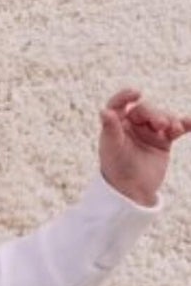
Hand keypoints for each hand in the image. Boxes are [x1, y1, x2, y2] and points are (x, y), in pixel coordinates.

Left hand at [99, 89, 190, 205]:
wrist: (133, 192)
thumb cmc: (117, 170)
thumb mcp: (112, 149)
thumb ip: (110, 129)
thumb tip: (104, 111)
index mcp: (115, 126)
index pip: (118, 104)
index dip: (126, 96)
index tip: (137, 93)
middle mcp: (132, 126)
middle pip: (145, 110)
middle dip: (155, 114)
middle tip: (161, 125)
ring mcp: (149, 132)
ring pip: (162, 116)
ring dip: (170, 119)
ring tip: (174, 129)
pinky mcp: (163, 140)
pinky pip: (177, 127)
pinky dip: (184, 124)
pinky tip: (189, 124)